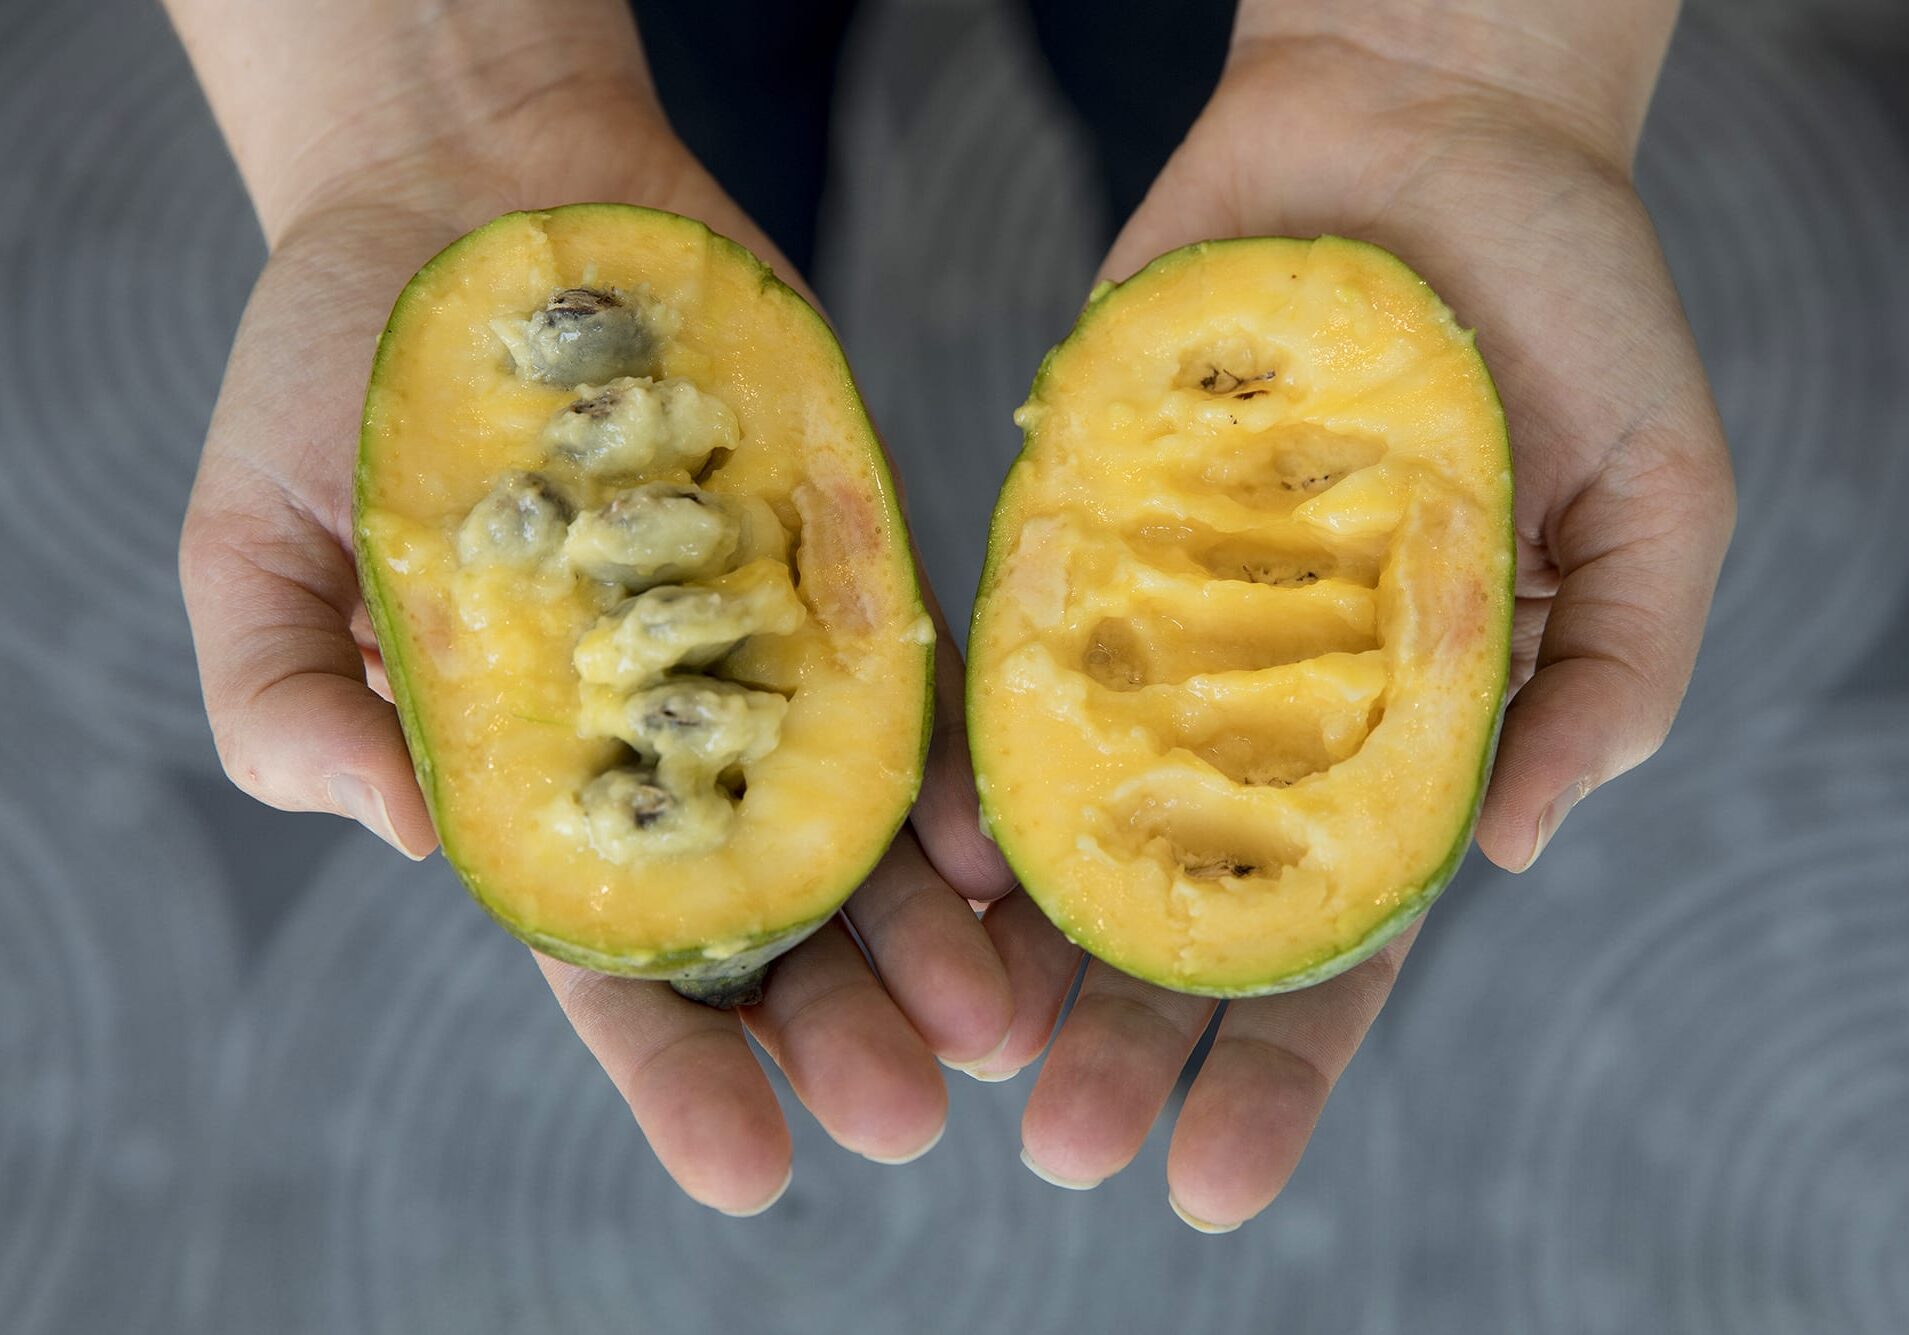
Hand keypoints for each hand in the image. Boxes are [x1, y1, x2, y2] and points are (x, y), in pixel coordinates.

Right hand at [178, 99, 1012, 1213]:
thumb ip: (283, 702)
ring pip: (871, 827)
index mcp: (544, 776)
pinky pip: (923, 678)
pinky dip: (960, 764)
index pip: (615, 957)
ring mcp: (778, 651)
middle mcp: (679, 737)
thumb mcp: (253, 540)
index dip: (678, 1072)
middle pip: (773, 921)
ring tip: (998, 1023)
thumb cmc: (345, 373)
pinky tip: (999, 848)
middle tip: (911, 1109)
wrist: (481, 193)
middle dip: (840, 1025)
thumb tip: (407, 838)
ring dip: (934, 933)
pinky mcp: (850, 556)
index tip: (749, 1172)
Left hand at [985, 35, 1734, 1228]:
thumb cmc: (1568, 303)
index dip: (1275, 1071)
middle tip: (1057, 1146)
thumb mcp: (1659, 492)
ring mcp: (1158, 622)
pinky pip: (1005, 660)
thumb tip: (1505, 851)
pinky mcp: (1074, 530)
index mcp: (1398, 733)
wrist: (1417, 128)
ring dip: (1013, 933)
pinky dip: (964, 754)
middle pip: (1179, 910)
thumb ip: (1609, 676)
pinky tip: (922, 848)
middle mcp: (1263, 702)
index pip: (1334, 940)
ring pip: (1066, 812)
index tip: (1212, 1186)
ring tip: (958, 1037)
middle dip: (1123, 1036)